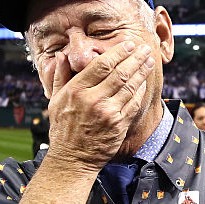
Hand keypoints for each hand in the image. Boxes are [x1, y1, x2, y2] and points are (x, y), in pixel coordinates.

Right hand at [44, 40, 155, 173]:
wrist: (72, 158)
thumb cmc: (63, 128)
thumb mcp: (55, 100)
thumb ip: (60, 76)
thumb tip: (62, 55)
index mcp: (76, 90)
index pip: (102, 64)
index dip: (118, 52)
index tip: (128, 45)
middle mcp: (93, 100)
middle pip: (120, 72)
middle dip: (135, 58)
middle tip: (145, 49)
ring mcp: (107, 113)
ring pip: (130, 87)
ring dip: (142, 72)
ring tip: (149, 62)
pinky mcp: (119, 125)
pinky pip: (133, 104)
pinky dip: (140, 91)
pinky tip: (144, 83)